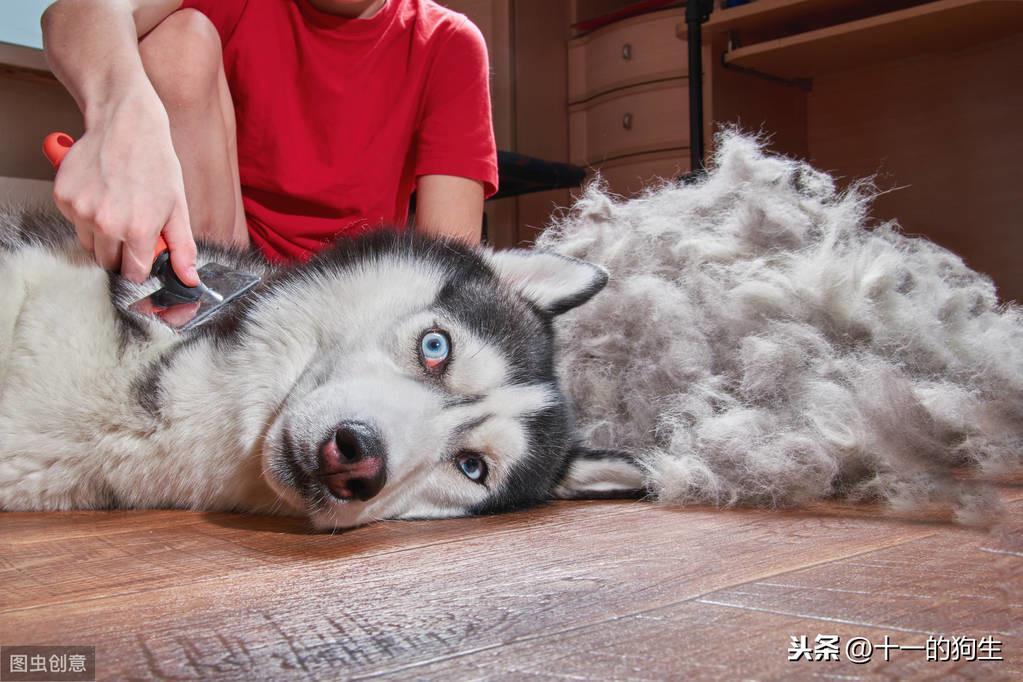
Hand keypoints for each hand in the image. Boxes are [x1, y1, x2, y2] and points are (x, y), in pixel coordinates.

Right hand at [52, 85, 198, 285]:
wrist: (125, 124)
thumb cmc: (155, 163)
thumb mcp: (177, 207)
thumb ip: (183, 248)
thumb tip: (189, 280)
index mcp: (138, 230)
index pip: (133, 273)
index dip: (140, 266)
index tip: (143, 254)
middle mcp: (106, 224)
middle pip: (107, 262)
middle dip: (120, 252)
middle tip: (131, 225)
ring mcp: (81, 210)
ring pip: (88, 243)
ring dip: (101, 234)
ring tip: (117, 205)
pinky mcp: (63, 197)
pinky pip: (73, 221)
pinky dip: (85, 214)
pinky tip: (101, 192)